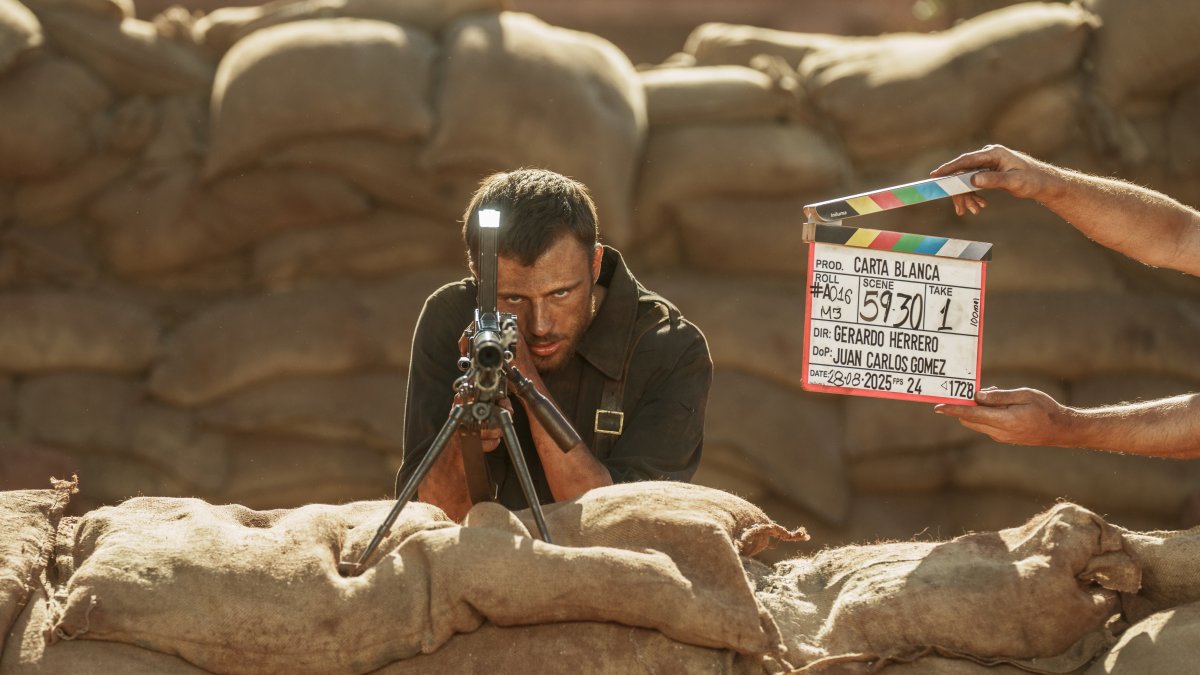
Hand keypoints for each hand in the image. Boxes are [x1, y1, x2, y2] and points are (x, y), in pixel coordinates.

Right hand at [929, 144, 1060, 216]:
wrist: (1044, 184)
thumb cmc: (1033, 180)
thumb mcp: (1014, 181)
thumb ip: (993, 179)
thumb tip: (972, 179)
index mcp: (993, 154)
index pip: (966, 160)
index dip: (949, 168)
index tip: (935, 175)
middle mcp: (988, 157)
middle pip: (964, 173)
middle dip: (960, 192)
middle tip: (960, 209)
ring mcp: (988, 164)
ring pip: (967, 180)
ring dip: (968, 197)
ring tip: (973, 211)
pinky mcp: (989, 173)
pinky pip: (974, 183)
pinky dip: (974, 195)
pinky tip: (979, 206)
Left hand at [933, 387, 1078, 446]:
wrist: (1061, 430)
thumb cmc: (1046, 409)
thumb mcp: (1025, 395)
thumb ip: (999, 396)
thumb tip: (977, 396)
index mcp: (1005, 420)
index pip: (972, 414)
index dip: (953, 409)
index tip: (938, 407)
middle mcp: (1000, 432)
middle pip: (970, 419)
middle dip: (962, 407)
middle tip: (963, 392)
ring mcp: (1001, 437)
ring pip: (977, 423)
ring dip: (975, 410)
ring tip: (990, 395)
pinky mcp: (1003, 438)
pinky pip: (986, 425)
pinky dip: (984, 415)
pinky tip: (996, 404)